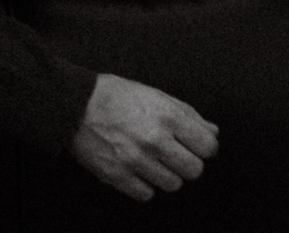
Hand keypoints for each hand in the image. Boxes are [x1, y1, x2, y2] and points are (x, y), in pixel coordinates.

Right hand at [70, 73, 217, 201]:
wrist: (75, 104)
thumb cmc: (116, 96)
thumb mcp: (156, 95)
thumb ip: (187, 114)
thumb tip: (212, 132)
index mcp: (167, 116)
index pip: (208, 147)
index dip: (204, 147)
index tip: (195, 146)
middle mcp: (155, 140)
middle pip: (194, 170)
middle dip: (187, 163)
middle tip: (173, 154)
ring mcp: (136, 160)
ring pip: (172, 185)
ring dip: (166, 175)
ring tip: (152, 161)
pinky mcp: (118, 176)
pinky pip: (146, 194)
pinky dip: (144, 185)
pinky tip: (137, 170)